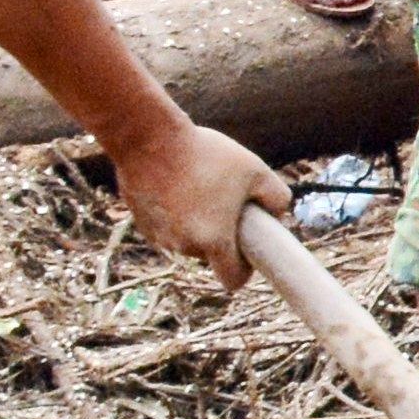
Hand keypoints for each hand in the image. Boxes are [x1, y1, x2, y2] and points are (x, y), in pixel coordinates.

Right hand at [116, 117, 286, 286]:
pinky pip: (166, 226)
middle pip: (209, 254)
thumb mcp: (256, 170)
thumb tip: (277, 213)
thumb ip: (277, 197)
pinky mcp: (141, 223)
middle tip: (224, 200)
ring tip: (199, 185)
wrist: (149, 138)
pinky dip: (173, 212)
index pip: (232, 280)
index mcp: (213, 241)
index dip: (243, 270)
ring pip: (186, 239)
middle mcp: (183, 246)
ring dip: (195, 222)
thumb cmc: (206, 154)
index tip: (246, 250)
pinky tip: (175, 182)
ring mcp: (159, 236)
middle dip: (219, 235)